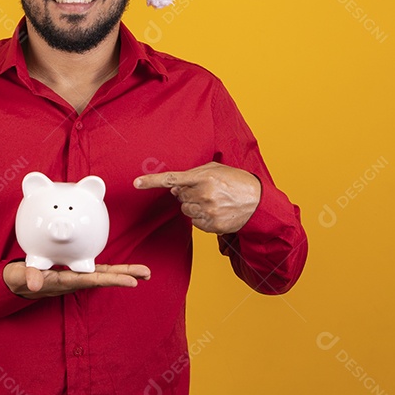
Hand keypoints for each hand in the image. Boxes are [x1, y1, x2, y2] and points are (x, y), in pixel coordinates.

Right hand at [3, 262, 150, 298]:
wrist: (19, 284)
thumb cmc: (20, 279)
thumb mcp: (21, 277)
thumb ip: (27, 277)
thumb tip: (34, 284)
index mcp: (65, 282)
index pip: (92, 280)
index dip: (112, 281)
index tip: (132, 282)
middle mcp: (75, 281)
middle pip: (104, 278)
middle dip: (125, 276)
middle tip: (147, 274)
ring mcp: (77, 277)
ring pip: (104, 275)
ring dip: (124, 273)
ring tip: (145, 272)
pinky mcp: (76, 272)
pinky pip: (98, 271)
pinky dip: (113, 270)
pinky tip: (126, 269)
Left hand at [134, 161, 260, 234]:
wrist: (258, 203)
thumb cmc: (237, 182)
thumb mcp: (217, 169)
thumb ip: (194, 174)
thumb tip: (174, 187)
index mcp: (204, 177)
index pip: (171, 179)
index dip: (152, 181)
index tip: (136, 183)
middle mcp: (204, 194)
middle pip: (179, 197)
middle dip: (187, 194)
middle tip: (204, 191)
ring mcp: (208, 212)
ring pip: (185, 211)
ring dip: (194, 206)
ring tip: (212, 201)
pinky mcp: (212, 225)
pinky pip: (195, 222)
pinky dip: (202, 217)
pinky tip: (215, 211)